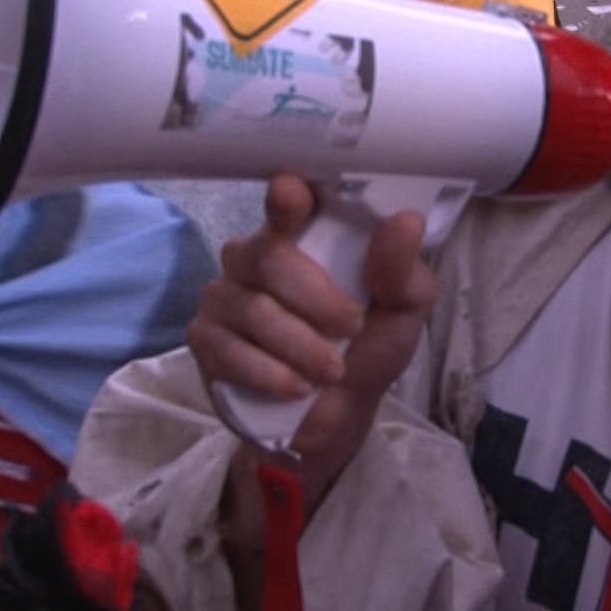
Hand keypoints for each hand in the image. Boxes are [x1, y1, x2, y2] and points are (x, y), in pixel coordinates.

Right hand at [189, 175, 435, 505]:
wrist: (336, 417)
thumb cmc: (367, 348)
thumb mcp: (402, 313)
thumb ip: (402, 271)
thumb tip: (405, 221)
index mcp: (300, 236)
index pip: (286, 203)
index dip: (285, 198)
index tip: (291, 192)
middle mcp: (253, 256)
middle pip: (269, 259)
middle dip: (317, 301)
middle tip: (350, 329)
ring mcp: (222, 297)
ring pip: (254, 311)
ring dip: (301, 347)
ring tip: (330, 371)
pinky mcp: (204, 340)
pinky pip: (230, 351)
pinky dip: (271, 374)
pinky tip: (296, 388)